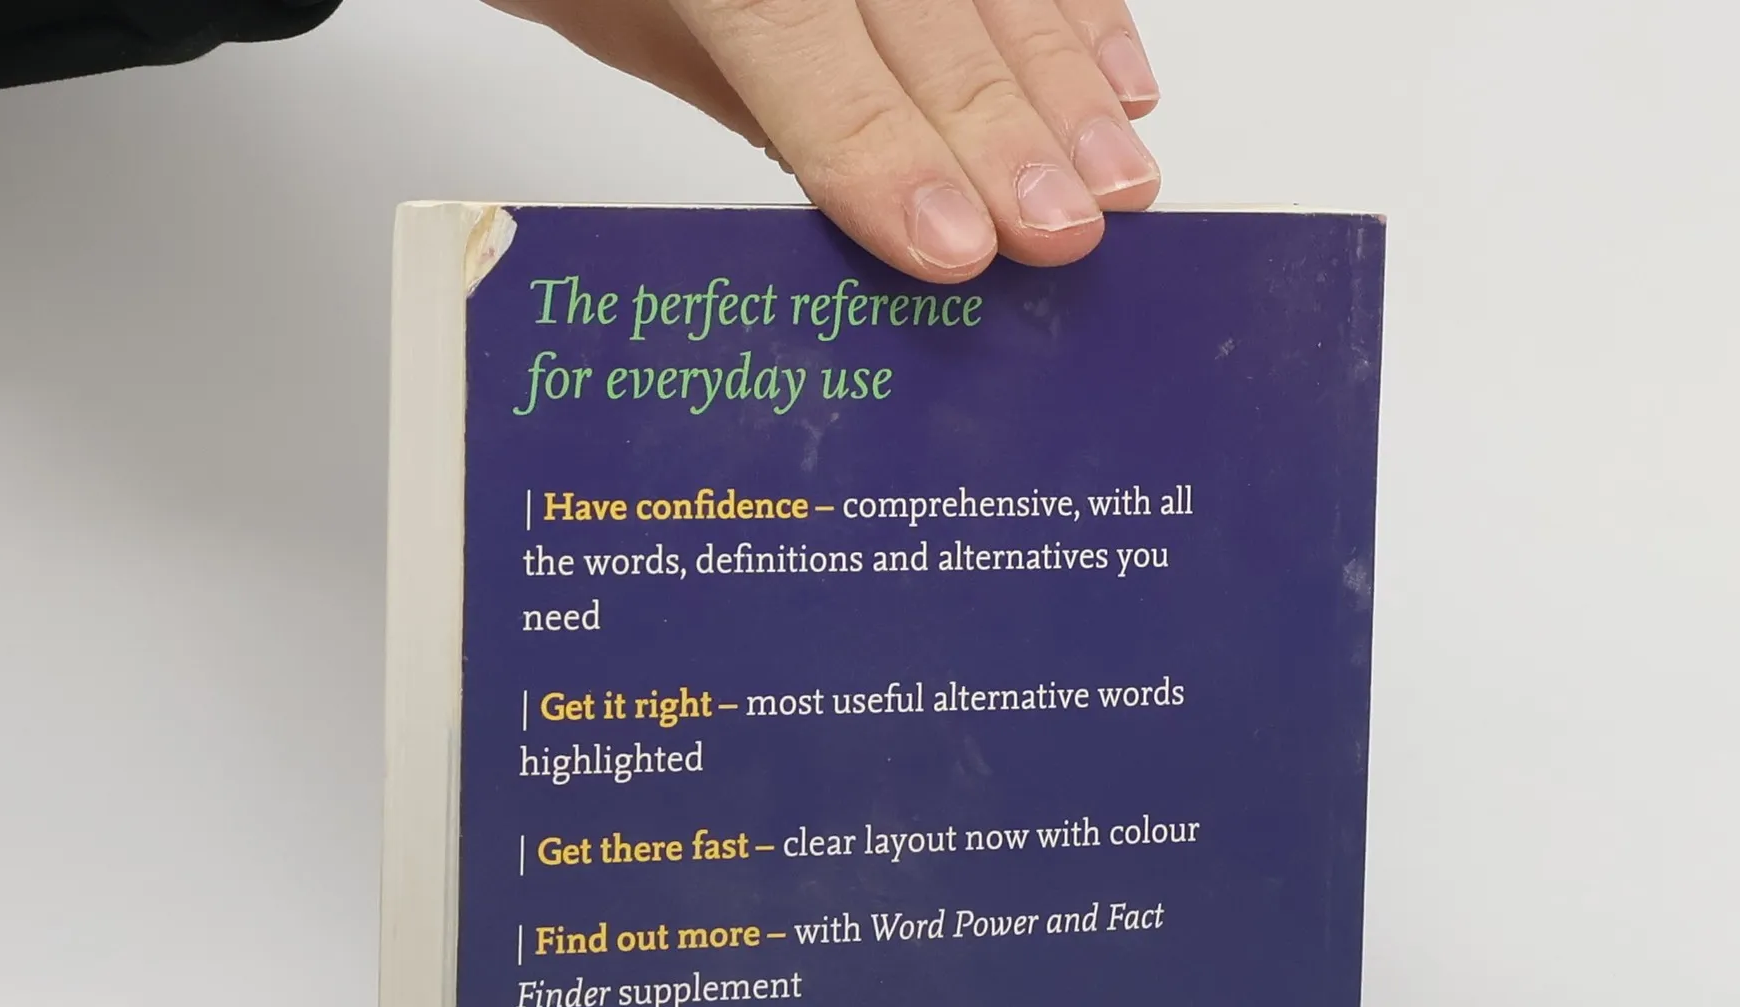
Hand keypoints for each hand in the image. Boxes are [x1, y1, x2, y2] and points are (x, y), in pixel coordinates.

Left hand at [486, 0, 1160, 280]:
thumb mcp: (617, 13)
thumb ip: (740, 83)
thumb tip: (873, 195)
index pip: (797, 35)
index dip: (882, 146)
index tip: (954, 249)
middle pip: (925, 7)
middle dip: (1002, 128)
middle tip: (1064, 234)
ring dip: (1068, 79)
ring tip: (1119, 183)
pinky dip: (1080, 10)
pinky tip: (1121, 83)